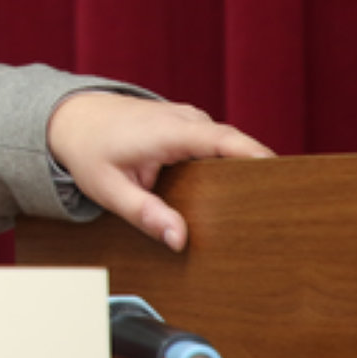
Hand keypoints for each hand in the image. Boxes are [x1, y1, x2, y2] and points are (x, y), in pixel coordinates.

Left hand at [46, 93, 271, 251]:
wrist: (70, 118)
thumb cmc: (87, 150)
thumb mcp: (108, 188)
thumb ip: (144, 214)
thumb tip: (178, 239)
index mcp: (170, 131)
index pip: (225, 140)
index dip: (257, 157)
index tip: (286, 177)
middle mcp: (185, 118)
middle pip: (235, 145)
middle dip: (259, 172)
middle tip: (282, 206)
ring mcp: (188, 119)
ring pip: (226, 145)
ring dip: (244, 169)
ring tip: (264, 204)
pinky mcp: (187, 125)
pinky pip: (215, 143)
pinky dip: (227, 162)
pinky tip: (235, 192)